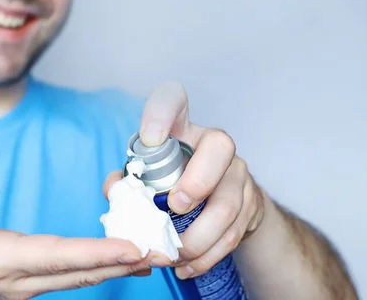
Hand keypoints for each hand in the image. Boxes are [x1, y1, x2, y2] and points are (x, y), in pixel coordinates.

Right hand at [0, 182, 150, 299]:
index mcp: (0, 259)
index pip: (56, 256)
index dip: (96, 253)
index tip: (133, 248)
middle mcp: (23, 278)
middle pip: (82, 271)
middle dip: (126, 263)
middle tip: (168, 252)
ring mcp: (31, 285)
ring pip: (84, 277)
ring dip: (122, 267)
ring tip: (159, 255)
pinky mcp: (36, 282)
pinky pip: (77, 276)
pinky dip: (106, 267)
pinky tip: (129, 260)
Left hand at [104, 82, 264, 279]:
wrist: (223, 196)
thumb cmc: (175, 178)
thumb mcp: (149, 173)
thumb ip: (128, 179)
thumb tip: (115, 191)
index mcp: (182, 129)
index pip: (173, 100)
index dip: (161, 113)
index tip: (150, 138)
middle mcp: (215, 145)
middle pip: (220, 147)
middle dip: (196, 183)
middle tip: (172, 207)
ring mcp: (238, 173)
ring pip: (228, 204)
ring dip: (197, 236)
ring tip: (172, 253)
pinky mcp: (250, 204)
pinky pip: (232, 234)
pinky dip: (207, 256)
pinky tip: (185, 266)